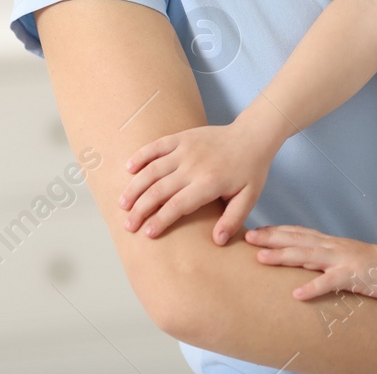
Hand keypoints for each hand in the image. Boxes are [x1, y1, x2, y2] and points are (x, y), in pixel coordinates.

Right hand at [119, 121, 275, 242]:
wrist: (253, 136)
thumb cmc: (250, 170)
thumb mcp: (249, 198)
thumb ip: (233, 220)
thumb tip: (217, 241)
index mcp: (209, 183)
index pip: (177, 205)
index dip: (160, 220)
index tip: (147, 234)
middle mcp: (194, 166)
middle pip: (159, 190)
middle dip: (141, 209)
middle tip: (128, 225)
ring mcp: (186, 149)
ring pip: (152, 169)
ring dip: (135, 186)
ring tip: (123, 203)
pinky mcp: (182, 137)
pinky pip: (157, 145)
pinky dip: (141, 156)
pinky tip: (128, 168)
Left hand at [245, 226, 376, 303]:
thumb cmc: (372, 266)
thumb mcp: (343, 259)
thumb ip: (322, 258)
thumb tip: (297, 262)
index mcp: (330, 244)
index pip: (299, 233)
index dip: (276, 231)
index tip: (253, 230)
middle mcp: (333, 247)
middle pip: (297, 240)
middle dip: (271, 238)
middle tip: (247, 237)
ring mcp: (343, 260)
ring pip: (308, 256)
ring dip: (283, 256)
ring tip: (261, 258)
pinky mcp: (353, 276)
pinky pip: (330, 282)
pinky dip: (313, 286)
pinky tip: (297, 293)